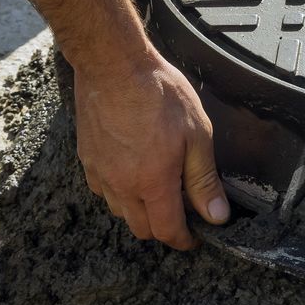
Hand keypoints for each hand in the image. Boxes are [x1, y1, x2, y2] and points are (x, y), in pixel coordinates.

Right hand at [73, 47, 228, 248]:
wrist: (113, 65)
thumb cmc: (158, 94)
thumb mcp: (197, 135)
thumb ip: (204, 180)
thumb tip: (216, 215)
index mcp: (152, 183)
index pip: (167, 231)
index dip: (183, 240)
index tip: (194, 237)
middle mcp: (122, 185)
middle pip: (141, 228)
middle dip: (162, 228)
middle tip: (181, 212)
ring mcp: (100, 173)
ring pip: (120, 211)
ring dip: (140, 211)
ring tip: (158, 190)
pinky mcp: (87, 158)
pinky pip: (103, 190)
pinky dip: (119, 192)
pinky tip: (132, 172)